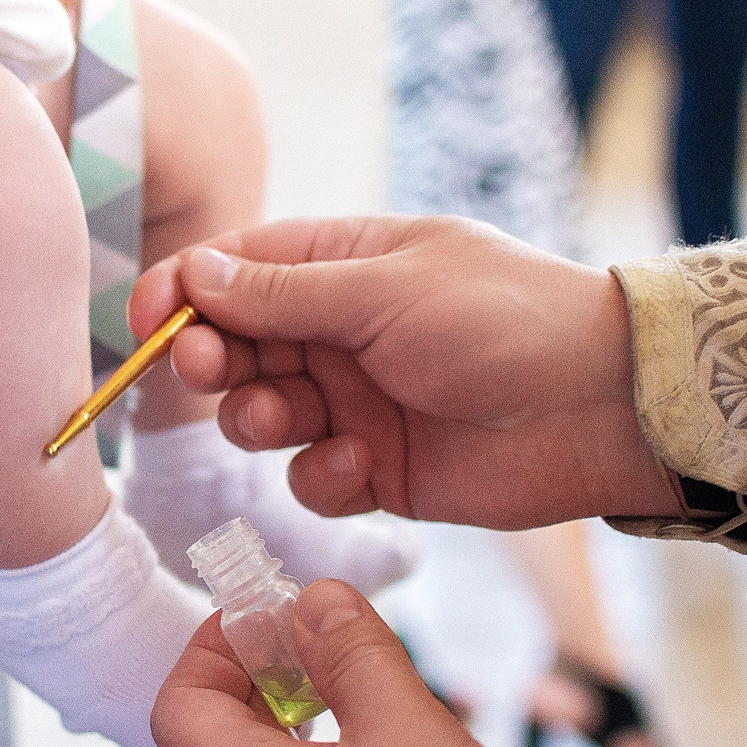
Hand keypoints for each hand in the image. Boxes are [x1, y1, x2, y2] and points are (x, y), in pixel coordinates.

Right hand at [128, 217, 680, 529]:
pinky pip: (312, 479)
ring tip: (292, 419)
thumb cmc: (505, 320)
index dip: (181, 294)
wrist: (602, 406)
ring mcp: (357, 402)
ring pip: (262, 418)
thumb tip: (195, 276)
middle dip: (213, 364)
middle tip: (210, 374)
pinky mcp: (379, 470)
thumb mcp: (386, 291)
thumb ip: (284, 294)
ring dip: (261, 421)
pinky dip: (323, 477)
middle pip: (235, 347)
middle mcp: (340, 332)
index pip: (234, 272)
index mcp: (342, 266)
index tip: (144, 324)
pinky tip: (364, 467)